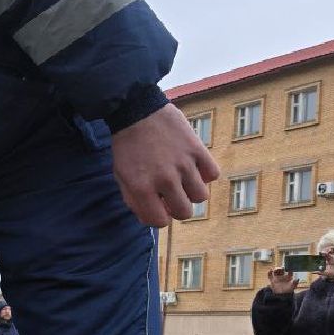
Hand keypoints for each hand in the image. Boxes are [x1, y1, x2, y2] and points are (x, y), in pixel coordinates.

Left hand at [110, 105, 219, 227]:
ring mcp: (183, 164)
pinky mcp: (197, 149)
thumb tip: (152, 217)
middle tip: (173, 195)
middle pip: (185, 212)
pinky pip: (212, 174)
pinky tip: (194, 167)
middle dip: (178, 207)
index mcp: (141, 188)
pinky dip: (205, 174)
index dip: (159, 217)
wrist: (137, 112)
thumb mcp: (121, 175)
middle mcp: (165, 179)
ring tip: (183, 179)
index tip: (159, 207)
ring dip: (192, 191)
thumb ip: (134, 199)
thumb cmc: (127, 146)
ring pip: (201, 196)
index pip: (159, 222)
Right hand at [267, 268, 297, 294]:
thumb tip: (297, 278)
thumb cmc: (288, 291)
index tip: (288, 267)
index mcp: (289, 277)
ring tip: (275, 269)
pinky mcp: (272, 280)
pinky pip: (270, 275)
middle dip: (281, 268)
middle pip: (282, 270)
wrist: (281, 296)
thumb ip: (295, 283)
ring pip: (276, 271)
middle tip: (281, 268)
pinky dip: (269, 272)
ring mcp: (277, 278)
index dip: (289, 268)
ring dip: (275, 269)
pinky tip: (270, 271)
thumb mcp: (292, 287)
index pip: (289, 271)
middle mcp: (283, 276)